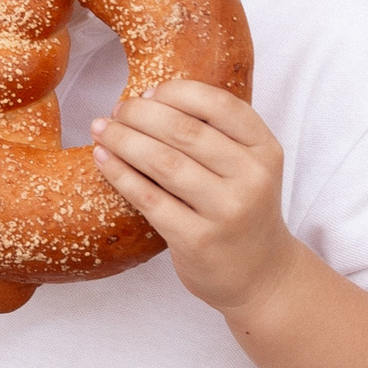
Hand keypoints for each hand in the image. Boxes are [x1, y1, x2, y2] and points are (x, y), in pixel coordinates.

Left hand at [90, 80, 295, 317]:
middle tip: (117, 111)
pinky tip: (103, 159)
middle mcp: (251, 178)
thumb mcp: (249, 167)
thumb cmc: (243, 210)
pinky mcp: (198, 240)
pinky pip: (149, 198)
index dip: (176, 92)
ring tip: (102, 129)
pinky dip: (120, 173)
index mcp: (265, 150)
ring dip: (124, 140)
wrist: (261, 275)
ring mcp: (226, 211)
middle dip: (140, 114)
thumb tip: (150, 99)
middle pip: (184, 130)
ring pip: (163, 162)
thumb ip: (217, 134)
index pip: (218, 104)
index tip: (147, 93)